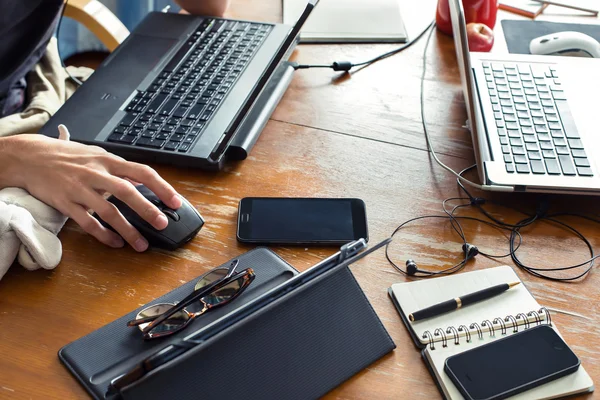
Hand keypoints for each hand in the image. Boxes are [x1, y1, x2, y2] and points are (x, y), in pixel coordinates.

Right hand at [0, 127, 181, 250]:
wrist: (29, 156)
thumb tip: (143, 181)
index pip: (142, 172)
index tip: (176, 202)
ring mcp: (79, 188)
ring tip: (141, 244)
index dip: (162, 187)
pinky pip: (86, 223)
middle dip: (147, 210)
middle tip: (162, 224)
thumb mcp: (96, 155)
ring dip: (127, 230)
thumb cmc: (66, 156)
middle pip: (127, 192)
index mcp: (108, 160)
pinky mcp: (65, 203)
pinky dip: (102, 235)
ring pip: (108, 212)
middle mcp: (96, 173)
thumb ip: (119, 169)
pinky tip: (114, 243)